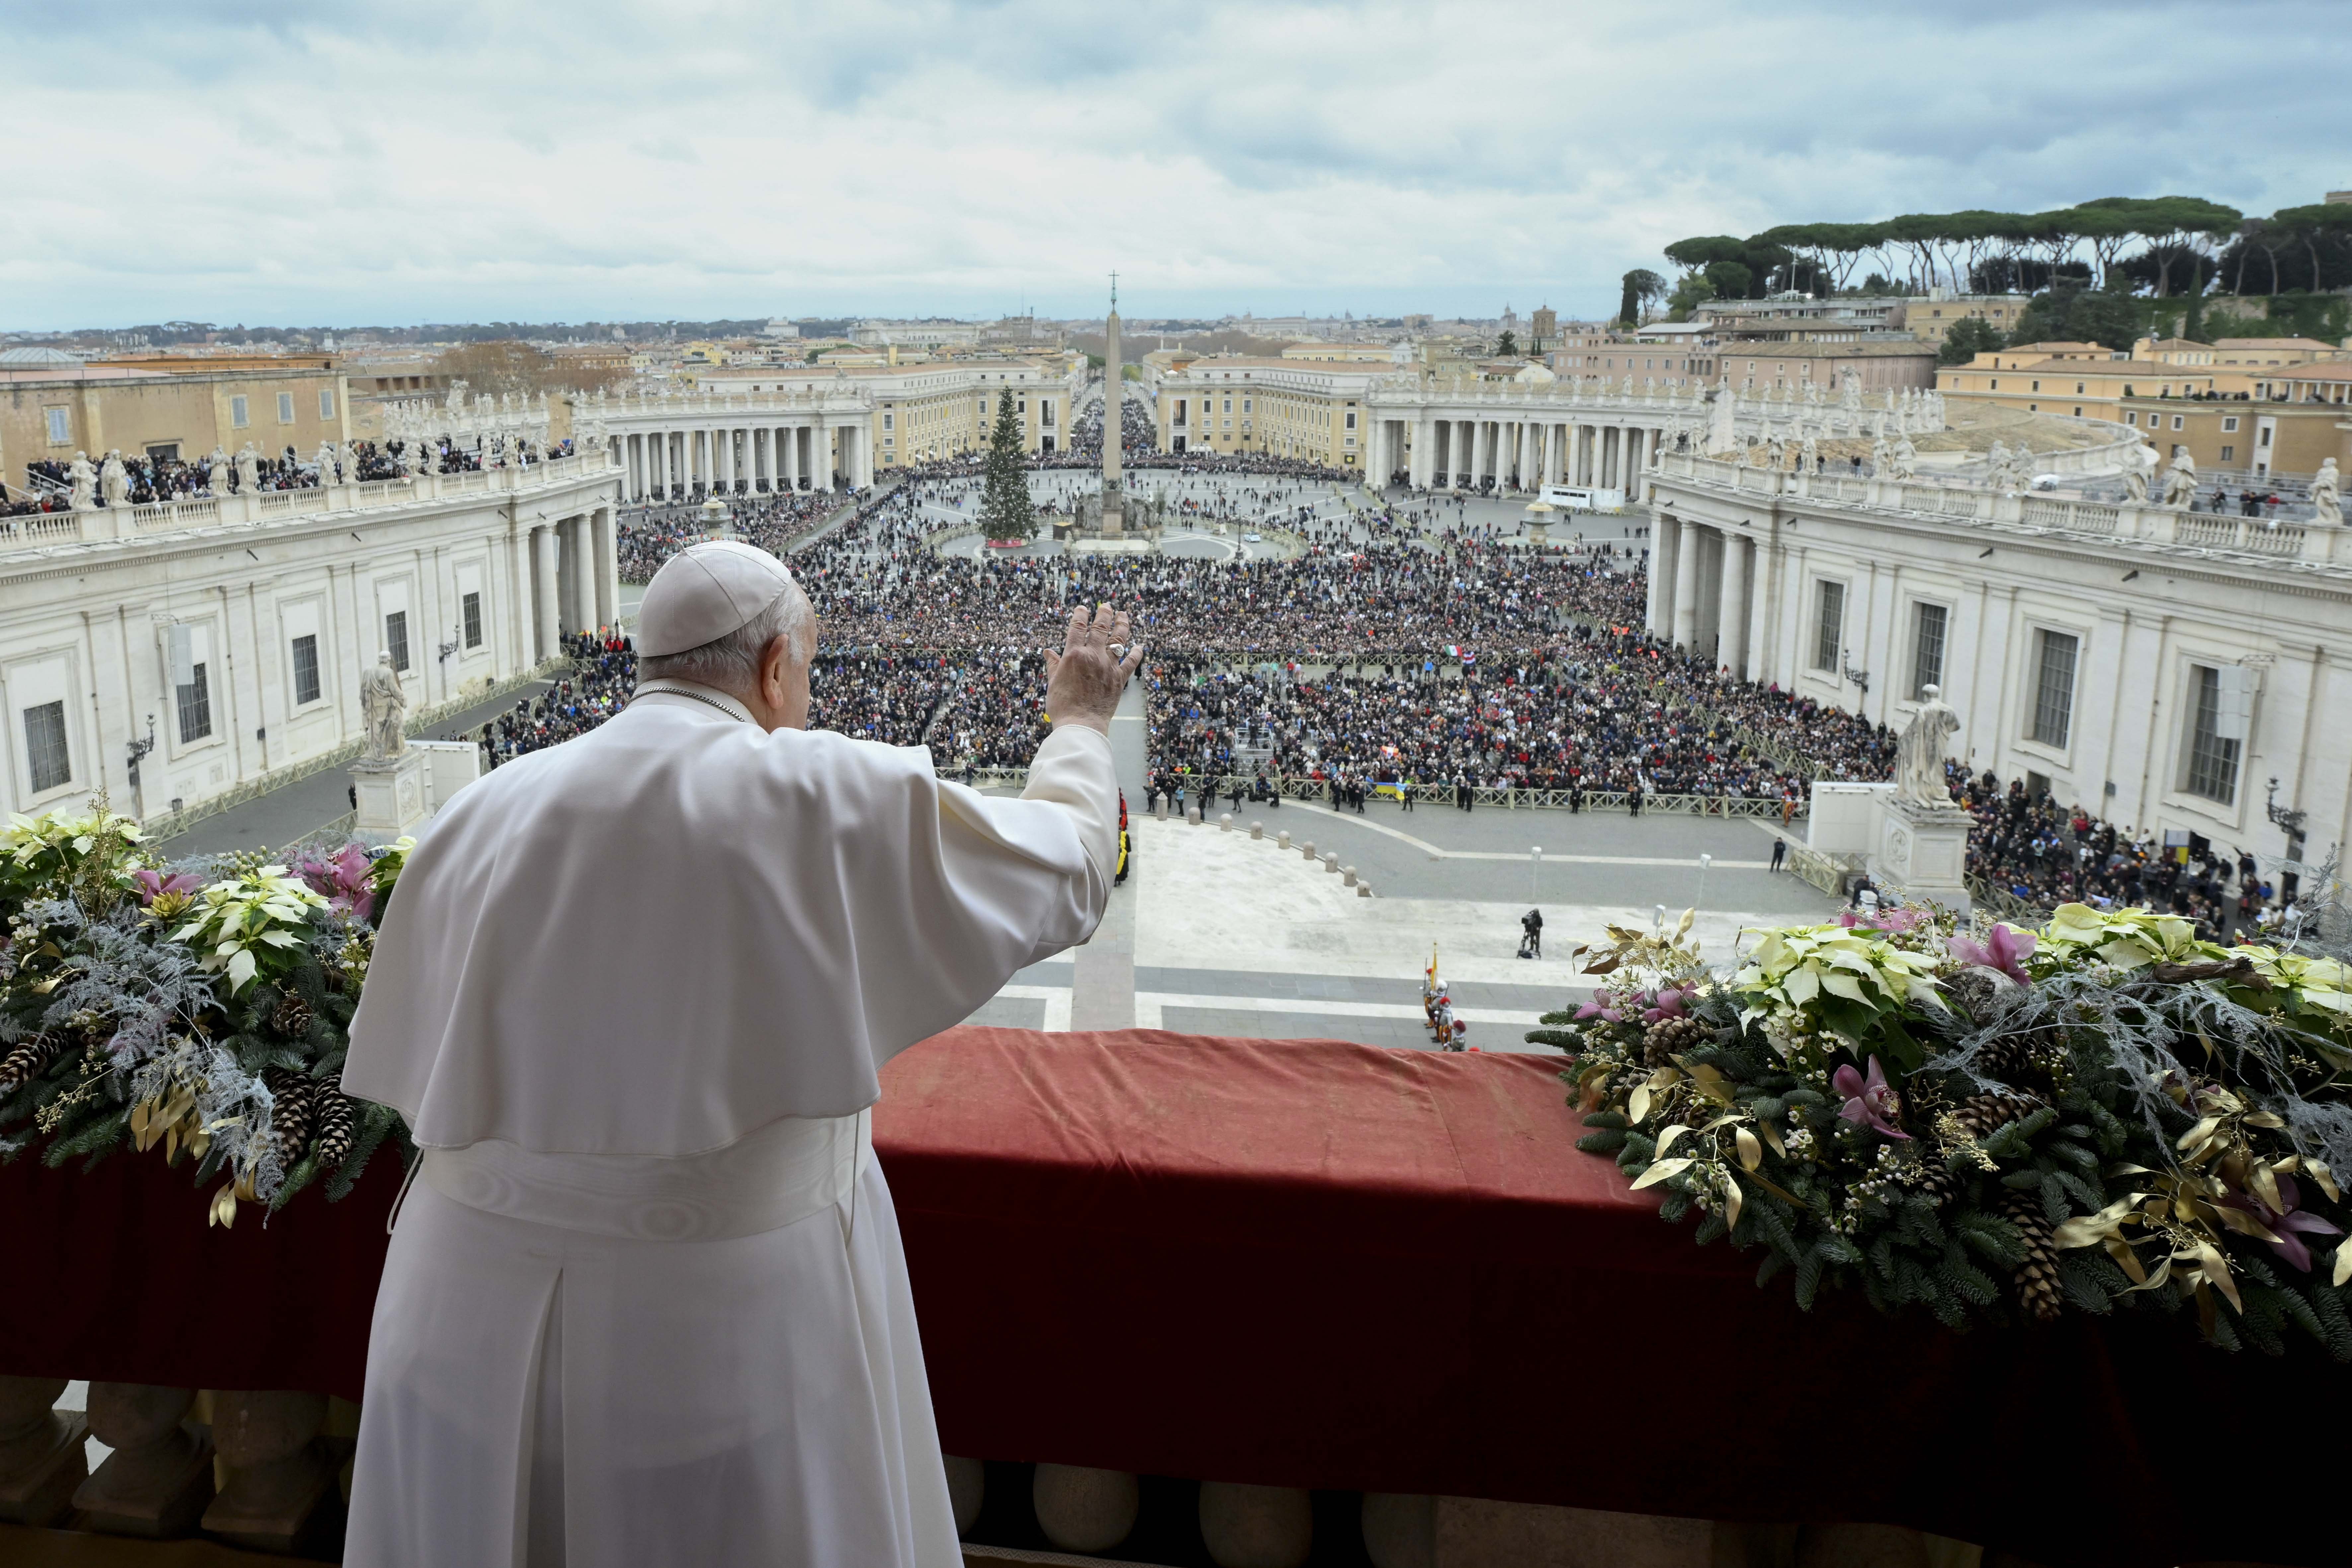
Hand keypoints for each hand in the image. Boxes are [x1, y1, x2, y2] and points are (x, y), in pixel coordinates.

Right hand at [1043, 602, 1141, 734]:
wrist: (1081, 724)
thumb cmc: (1062, 705)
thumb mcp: (1053, 682)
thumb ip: (1054, 665)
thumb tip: (1048, 652)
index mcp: (1073, 655)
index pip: (1077, 627)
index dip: (1080, 614)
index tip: (1082, 608)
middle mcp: (1093, 656)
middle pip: (1101, 628)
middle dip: (1104, 614)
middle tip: (1107, 606)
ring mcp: (1108, 666)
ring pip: (1118, 639)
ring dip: (1122, 625)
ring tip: (1123, 615)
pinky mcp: (1119, 679)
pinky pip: (1131, 662)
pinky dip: (1136, 653)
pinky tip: (1140, 646)